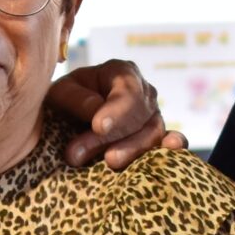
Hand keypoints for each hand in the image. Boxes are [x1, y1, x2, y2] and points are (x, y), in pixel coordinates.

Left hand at [45, 60, 188, 168]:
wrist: (73, 115)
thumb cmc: (67, 100)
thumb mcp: (61, 93)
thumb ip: (76, 98)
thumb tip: (96, 109)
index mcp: (122, 72)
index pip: (127, 91)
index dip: (116, 111)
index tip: (98, 127)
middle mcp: (144, 92)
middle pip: (138, 115)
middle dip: (111, 136)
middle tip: (79, 154)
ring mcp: (154, 115)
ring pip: (152, 132)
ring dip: (131, 149)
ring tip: (109, 162)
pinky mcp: (156, 137)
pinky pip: (168, 142)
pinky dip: (172, 148)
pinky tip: (173, 148)